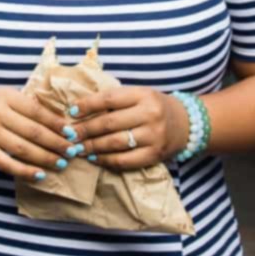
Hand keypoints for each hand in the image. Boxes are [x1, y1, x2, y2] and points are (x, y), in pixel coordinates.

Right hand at [0, 87, 72, 181]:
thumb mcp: (5, 95)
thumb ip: (27, 105)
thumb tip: (59, 120)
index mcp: (6, 97)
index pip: (37, 112)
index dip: (57, 124)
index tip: (72, 133)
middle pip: (33, 132)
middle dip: (56, 143)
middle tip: (73, 151)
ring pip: (22, 149)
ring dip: (45, 158)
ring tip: (61, 163)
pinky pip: (6, 164)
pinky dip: (24, 171)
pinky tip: (40, 175)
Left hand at [69, 87, 190, 170]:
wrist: (186, 124)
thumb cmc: (154, 107)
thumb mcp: (138, 95)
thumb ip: (114, 100)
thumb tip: (79, 109)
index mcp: (143, 95)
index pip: (109, 99)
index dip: (87, 105)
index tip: (71, 111)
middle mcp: (150, 114)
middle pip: (109, 123)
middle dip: (84, 129)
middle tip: (68, 134)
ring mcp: (153, 136)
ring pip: (114, 143)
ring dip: (91, 147)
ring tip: (76, 147)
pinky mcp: (154, 155)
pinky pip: (124, 161)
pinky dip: (105, 160)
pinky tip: (94, 158)